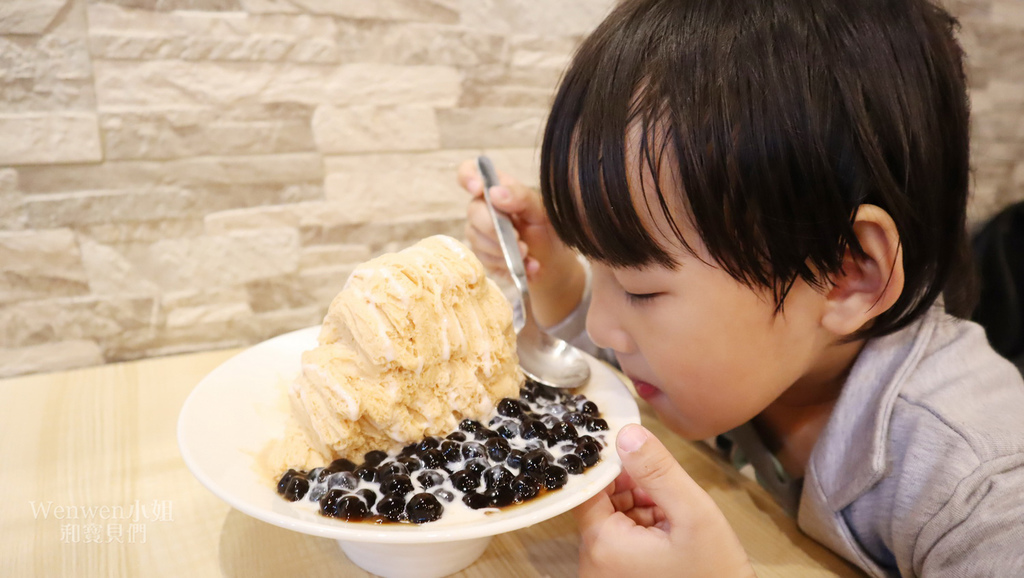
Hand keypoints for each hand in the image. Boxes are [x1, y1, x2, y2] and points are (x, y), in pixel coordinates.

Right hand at [457, 159, 585, 326]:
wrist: (554, 263)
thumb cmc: (548, 230)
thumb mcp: (543, 211)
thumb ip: (522, 197)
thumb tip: (495, 193)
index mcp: (499, 188)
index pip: (469, 171)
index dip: (468, 177)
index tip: (478, 189)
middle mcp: (484, 207)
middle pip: (473, 211)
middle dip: (494, 228)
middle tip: (519, 240)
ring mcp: (480, 232)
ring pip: (476, 239)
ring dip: (503, 250)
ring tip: (527, 254)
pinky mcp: (483, 255)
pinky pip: (485, 260)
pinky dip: (507, 265)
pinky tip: (526, 266)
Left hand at [574, 424, 755, 577]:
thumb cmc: (714, 574)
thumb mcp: (693, 514)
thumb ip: (658, 471)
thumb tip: (626, 434)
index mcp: (603, 546)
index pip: (588, 489)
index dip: (612, 467)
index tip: (636, 455)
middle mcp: (593, 563)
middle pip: (601, 503)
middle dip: (632, 489)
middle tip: (665, 494)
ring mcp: (604, 572)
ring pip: (612, 519)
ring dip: (639, 508)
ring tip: (671, 516)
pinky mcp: (618, 576)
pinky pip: (621, 540)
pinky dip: (643, 528)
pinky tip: (668, 531)